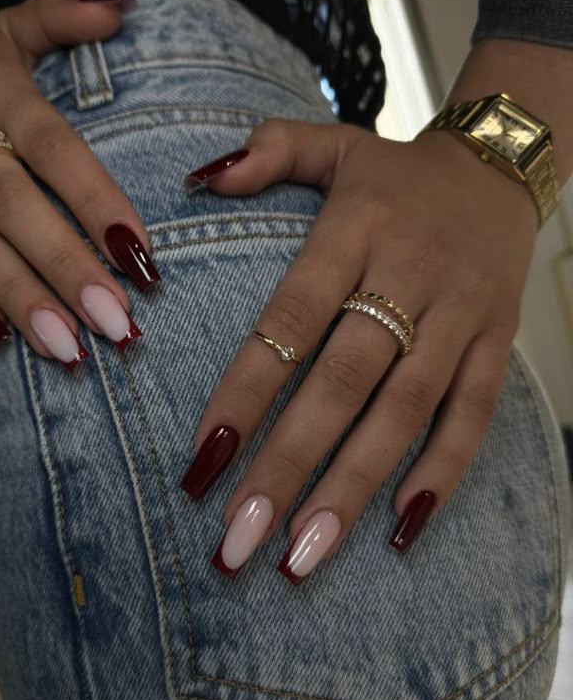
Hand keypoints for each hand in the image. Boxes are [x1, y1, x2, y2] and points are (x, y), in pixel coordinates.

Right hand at [0, 0, 157, 365]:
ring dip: (23, 301)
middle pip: (13, 209)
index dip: (95, 200)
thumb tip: (120, 8)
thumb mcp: (8, 31)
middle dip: (66, 269)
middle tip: (117, 321)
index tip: (140, 252)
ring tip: (70, 350)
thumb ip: (60, 19)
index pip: (52, 149)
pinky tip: (9, 342)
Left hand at [180, 118, 538, 579]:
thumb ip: (268, 151)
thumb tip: (198, 178)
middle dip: (288, 465)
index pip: (292, 318)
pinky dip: (443, 471)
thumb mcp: (332, 144)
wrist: (500, 167)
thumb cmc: (396, 172)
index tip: (203, 460)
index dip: (247, 390)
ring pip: (406, 411)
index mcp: (355, 229)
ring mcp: (460, 314)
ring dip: (353, 487)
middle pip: (343, 382)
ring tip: (301, 556)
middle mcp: (408, 275)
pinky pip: (475, 412)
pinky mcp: (497, 341)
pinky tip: (400, 529)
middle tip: (238, 539)